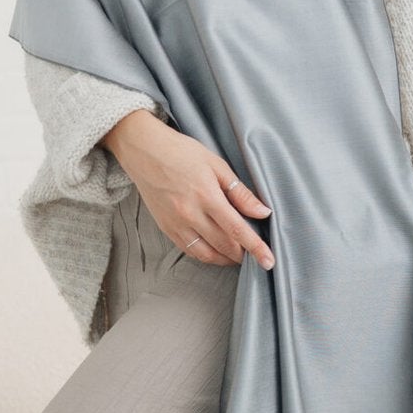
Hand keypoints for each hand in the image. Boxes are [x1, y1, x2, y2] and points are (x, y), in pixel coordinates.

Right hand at [106, 109, 274, 270]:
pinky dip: (206, 255)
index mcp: (207, 196)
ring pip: (206, 254)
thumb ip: (240, 192)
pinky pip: (190, 251)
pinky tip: (216, 251)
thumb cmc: (182, 152)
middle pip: (224, 246)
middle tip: (256, 254)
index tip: (268, 261)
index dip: (255, 248)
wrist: (144, 151)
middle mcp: (190, 215)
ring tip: (238, 255)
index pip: (237, 230)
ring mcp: (176, 224)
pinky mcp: (166, 228)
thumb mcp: (217, 165)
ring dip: (225, 259)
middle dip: (243, 255)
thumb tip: (263, 212)